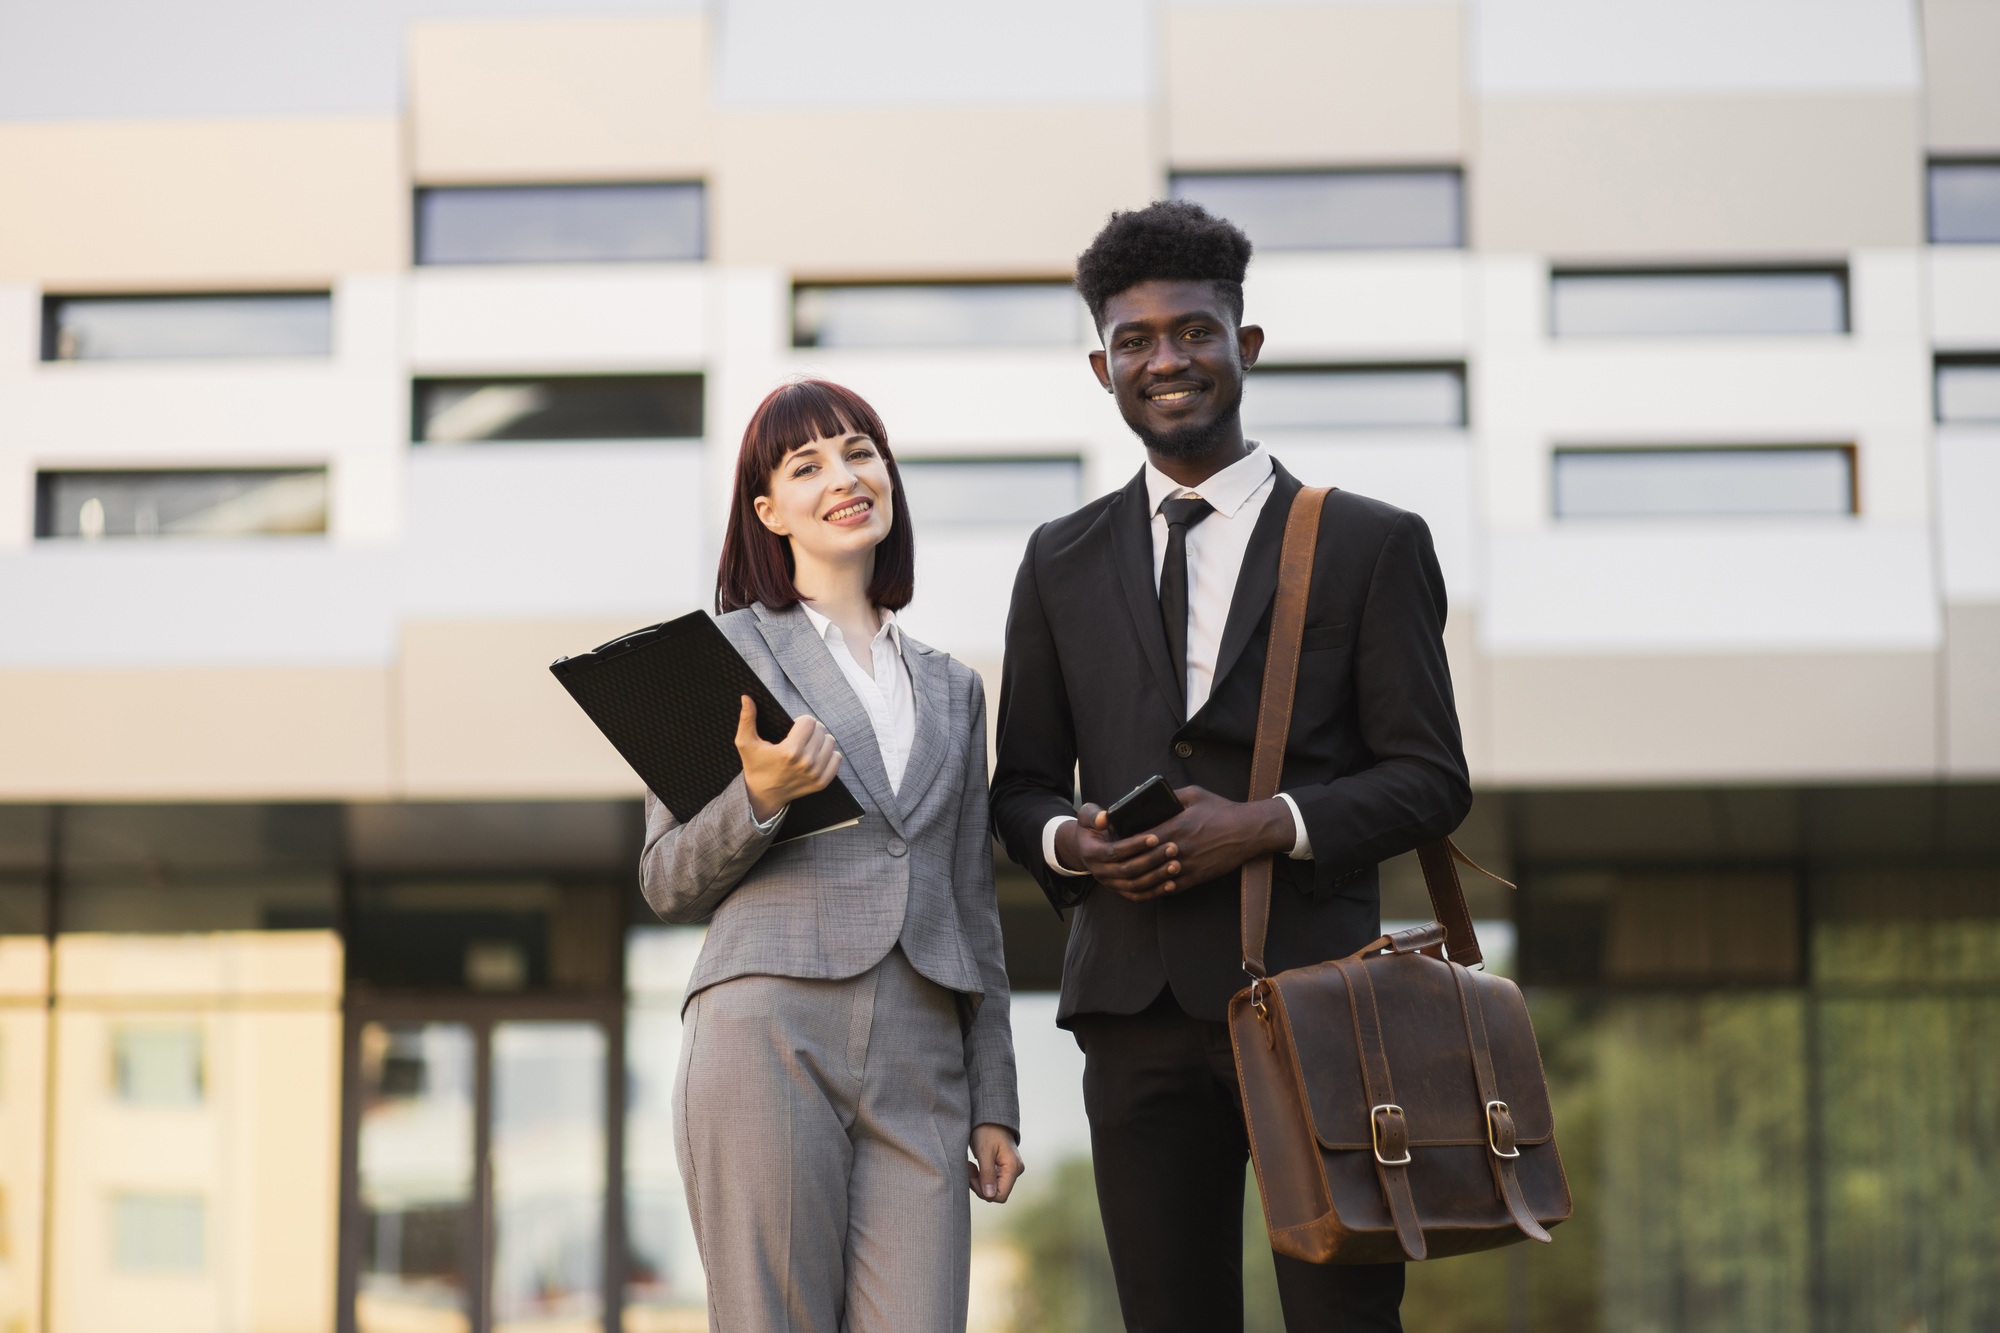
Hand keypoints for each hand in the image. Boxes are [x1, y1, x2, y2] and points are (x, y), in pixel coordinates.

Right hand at [733, 696, 840, 821]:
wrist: (762, 796)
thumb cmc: (755, 766)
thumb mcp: (745, 743)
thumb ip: (747, 719)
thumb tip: (746, 697)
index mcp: (790, 751)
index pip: (809, 721)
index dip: (801, 721)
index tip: (794, 727)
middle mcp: (806, 763)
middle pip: (821, 730)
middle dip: (811, 729)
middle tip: (799, 737)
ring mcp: (816, 774)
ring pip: (830, 742)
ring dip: (820, 741)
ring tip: (807, 745)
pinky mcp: (822, 782)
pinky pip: (837, 758)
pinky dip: (829, 755)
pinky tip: (815, 756)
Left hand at [968, 1123, 1023, 1202]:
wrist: (991, 1117)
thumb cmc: (987, 1131)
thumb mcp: (984, 1152)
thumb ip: (987, 1175)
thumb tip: (989, 1195)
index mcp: (1013, 1168)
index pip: (1000, 1195)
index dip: (984, 1191)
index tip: (972, 1176)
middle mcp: (1015, 1171)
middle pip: (996, 1192)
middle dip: (979, 1185)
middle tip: (969, 1169)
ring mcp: (1011, 1170)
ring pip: (993, 1187)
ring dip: (978, 1180)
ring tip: (970, 1166)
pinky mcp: (1005, 1167)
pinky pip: (993, 1180)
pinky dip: (981, 1176)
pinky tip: (975, 1166)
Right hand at [1054, 805, 1174, 898]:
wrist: (1085, 850)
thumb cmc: (1092, 829)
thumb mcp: (1087, 817)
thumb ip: (1093, 815)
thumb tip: (1104, 818)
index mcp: (1092, 853)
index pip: (1114, 852)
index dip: (1134, 846)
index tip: (1154, 837)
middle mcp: (1100, 872)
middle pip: (1128, 870)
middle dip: (1152, 860)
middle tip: (1172, 848)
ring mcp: (1111, 884)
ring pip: (1135, 885)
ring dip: (1157, 877)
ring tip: (1175, 865)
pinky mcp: (1120, 890)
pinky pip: (1138, 896)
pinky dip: (1155, 892)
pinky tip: (1172, 884)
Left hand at [1057, 786, 1293, 902]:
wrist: (1248, 831)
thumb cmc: (1222, 809)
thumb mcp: (1195, 794)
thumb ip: (1172, 795)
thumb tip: (1154, 795)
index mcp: (1177, 826)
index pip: (1144, 837)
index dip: (1129, 842)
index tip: (1117, 842)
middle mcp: (1180, 848)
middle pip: (1147, 859)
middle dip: (1132, 861)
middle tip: (1118, 862)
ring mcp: (1189, 865)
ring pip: (1158, 876)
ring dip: (1143, 878)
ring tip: (1130, 877)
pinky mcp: (1198, 876)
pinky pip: (1174, 886)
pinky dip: (1161, 888)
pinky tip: (1152, 886)